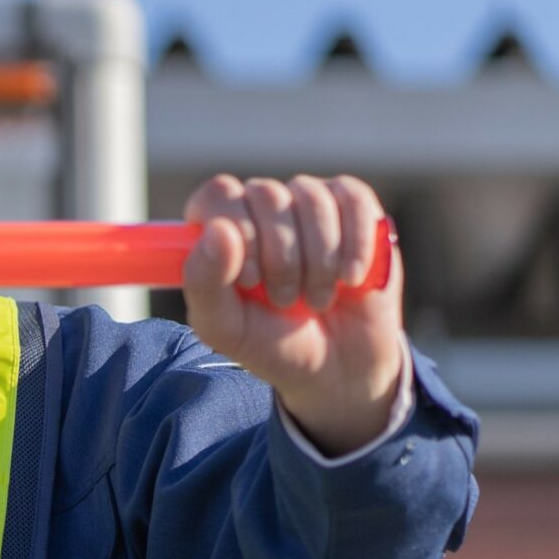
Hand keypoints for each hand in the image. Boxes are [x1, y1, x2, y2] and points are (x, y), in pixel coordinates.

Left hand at [181, 173, 407, 455]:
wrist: (336, 363)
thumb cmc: (271, 343)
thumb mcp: (226, 328)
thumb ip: (204, 282)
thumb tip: (217, 230)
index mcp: (221, 230)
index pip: (218, 195)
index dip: (237, 231)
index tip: (250, 279)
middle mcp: (261, 207)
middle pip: (266, 194)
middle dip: (280, 258)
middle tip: (284, 301)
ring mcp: (308, 201)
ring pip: (312, 198)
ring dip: (318, 260)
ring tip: (315, 299)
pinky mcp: (354, 205)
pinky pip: (354, 199)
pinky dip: (354, 246)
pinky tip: (349, 280)